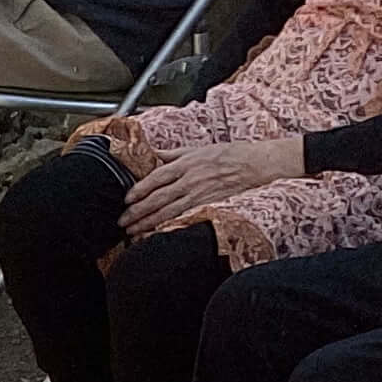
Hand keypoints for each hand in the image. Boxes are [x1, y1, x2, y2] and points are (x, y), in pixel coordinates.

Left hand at [119, 133, 304, 236]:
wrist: (259, 164)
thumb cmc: (230, 154)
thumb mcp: (199, 149)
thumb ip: (174, 154)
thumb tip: (152, 153)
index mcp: (188, 162)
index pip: (157, 177)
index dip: (140, 189)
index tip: (126, 199)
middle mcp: (192, 179)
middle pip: (159, 197)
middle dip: (138, 211)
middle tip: (122, 221)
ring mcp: (201, 194)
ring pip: (168, 211)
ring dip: (148, 223)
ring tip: (132, 231)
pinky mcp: (209, 205)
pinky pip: (184, 217)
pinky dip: (168, 226)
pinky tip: (156, 233)